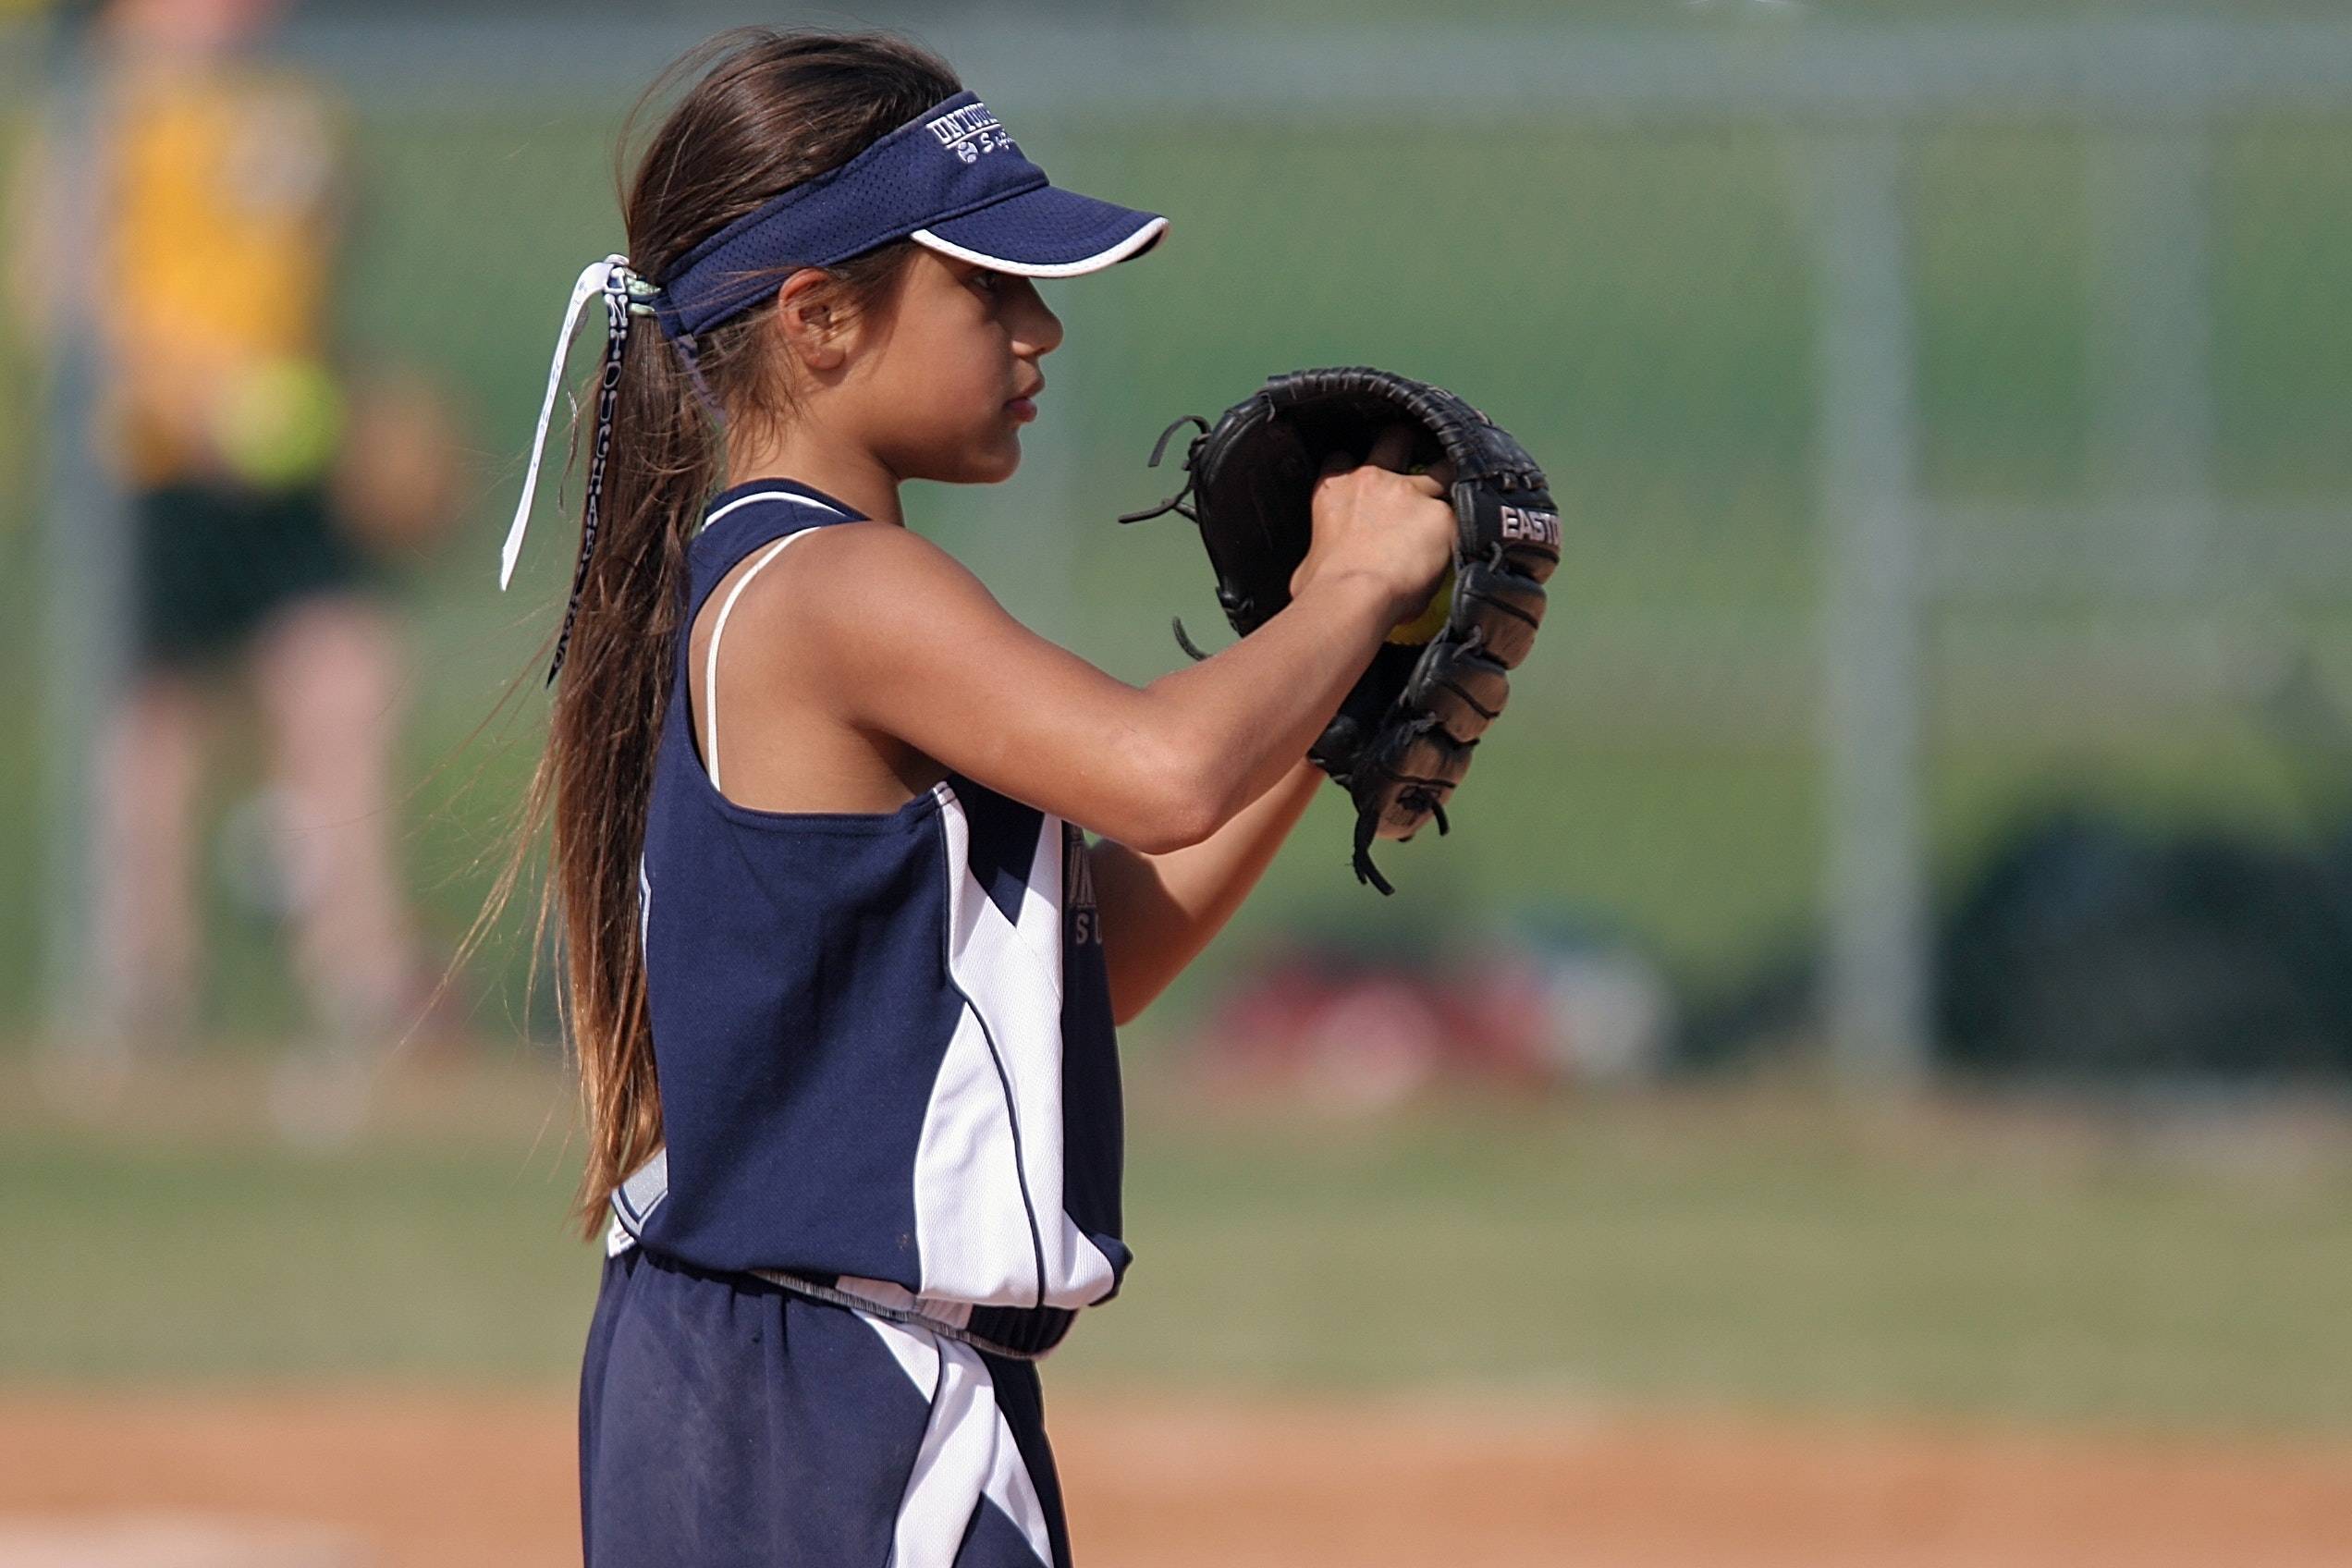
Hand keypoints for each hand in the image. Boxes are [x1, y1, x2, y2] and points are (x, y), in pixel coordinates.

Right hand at [1289, 421, 1456, 623]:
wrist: (1352, 596)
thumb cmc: (1322, 588)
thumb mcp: (1307, 561)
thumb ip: (1322, 550)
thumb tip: (1325, 567)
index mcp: (1334, 488)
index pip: (1342, 457)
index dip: (1355, 464)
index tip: (1365, 475)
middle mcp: (1372, 479)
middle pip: (1395, 439)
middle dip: (1407, 444)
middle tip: (1417, 460)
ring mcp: (1410, 492)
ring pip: (1442, 467)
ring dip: (1449, 477)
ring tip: (1459, 493)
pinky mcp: (1441, 515)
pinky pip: (1463, 513)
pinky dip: (1466, 525)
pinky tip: (1473, 535)